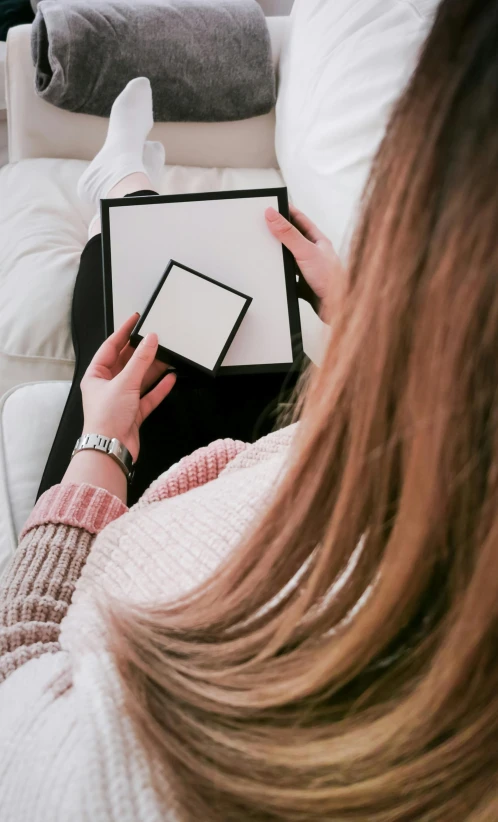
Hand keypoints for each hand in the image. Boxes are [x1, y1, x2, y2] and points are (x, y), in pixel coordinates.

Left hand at [80, 314, 175, 461]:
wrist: (111, 449)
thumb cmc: (106, 418)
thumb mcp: (124, 382)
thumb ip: (140, 360)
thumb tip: (151, 340)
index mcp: (96, 375)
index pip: (111, 347)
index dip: (124, 332)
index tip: (136, 319)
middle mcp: (107, 386)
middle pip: (127, 362)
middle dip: (142, 351)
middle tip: (157, 338)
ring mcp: (122, 400)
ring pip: (140, 378)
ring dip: (153, 369)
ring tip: (168, 356)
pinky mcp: (134, 413)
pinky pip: (149, 396)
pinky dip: (159, 387)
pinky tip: (171, 378)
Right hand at [265, 205, 343, 321]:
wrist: (338, 306)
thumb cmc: (331, 278)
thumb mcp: (305, 250)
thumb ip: (288, 233)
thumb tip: (272, 214)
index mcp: (318, 240)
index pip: (299, 219)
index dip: (286, 211)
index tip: (273, 205)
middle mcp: (314, 253)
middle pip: (293, 238)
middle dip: (279, 233)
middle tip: (264, 225)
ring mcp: (309, 269)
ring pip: (289, 258)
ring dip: (278, 255)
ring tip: (265, 249)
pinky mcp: (304, 284)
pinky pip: (288, 276)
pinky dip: (280, 274)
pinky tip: (272, 274)